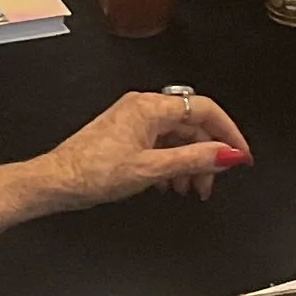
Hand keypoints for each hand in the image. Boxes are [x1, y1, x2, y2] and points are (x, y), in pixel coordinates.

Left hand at [31, 90, 250, 210]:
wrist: (56, 181)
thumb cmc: (91, 172)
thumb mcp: (151, 168)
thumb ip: (194, 160)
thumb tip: (227, 154)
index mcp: (151, 107)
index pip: (205, 110)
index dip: (228, 133)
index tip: (240, 155)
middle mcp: (143, 107)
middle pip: (192, 126)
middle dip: (206, 155)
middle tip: (210, 182)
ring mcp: (134, 120)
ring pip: (177, 137)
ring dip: (189, 163)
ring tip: (189, 188)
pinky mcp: (126, 135)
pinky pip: (161, 144)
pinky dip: (171, 163)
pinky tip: (169, 184)